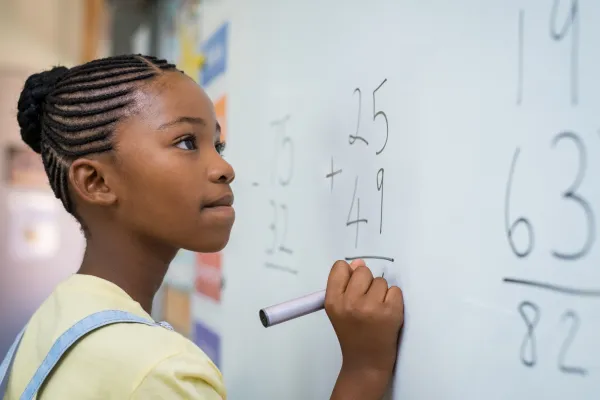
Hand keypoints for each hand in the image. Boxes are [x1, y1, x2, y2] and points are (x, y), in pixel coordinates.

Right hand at [325, 259, 403, 398]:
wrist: (366, 362)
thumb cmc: (352, 334)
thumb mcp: (338, 310)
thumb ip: (345, 285)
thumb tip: (358, 263)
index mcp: (333, 301)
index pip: (340, 267)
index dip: (349, 274)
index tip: (353, 287)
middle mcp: (350, 302)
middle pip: (363, 271)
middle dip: (367, 283)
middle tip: (366, 302)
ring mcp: (371, 307)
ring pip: (381, 281)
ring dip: (381, 293)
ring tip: (376, 311)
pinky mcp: (391, 312)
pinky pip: (395, 291)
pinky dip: (394, 300)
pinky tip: (387, 314)